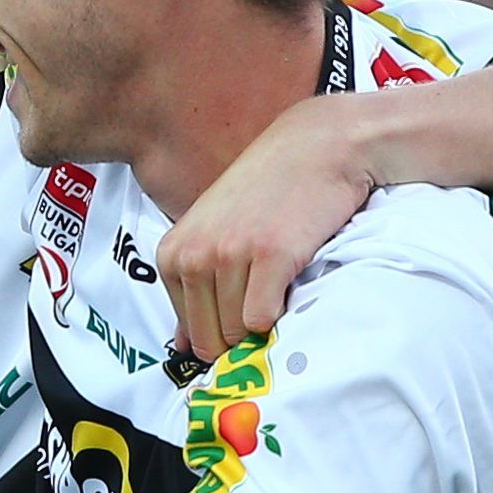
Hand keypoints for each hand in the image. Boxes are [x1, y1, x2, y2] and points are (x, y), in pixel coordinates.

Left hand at [157, 96, 376, 363]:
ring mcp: (231, 254)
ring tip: (280, 282)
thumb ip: (193, 286)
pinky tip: (292, 282)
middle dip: (241, 337)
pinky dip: (282, 314)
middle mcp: (195, 255)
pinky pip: (263, 319)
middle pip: (211, 338)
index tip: (245, 307)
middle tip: (268, 300)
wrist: (318, 147)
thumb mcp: (213, 232)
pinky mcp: (270, 255)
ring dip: (265, 322)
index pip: (188, 331)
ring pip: (238, 332)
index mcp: (174, 254)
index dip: (220, 330)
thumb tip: (184, 345)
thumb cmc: (268, 191)